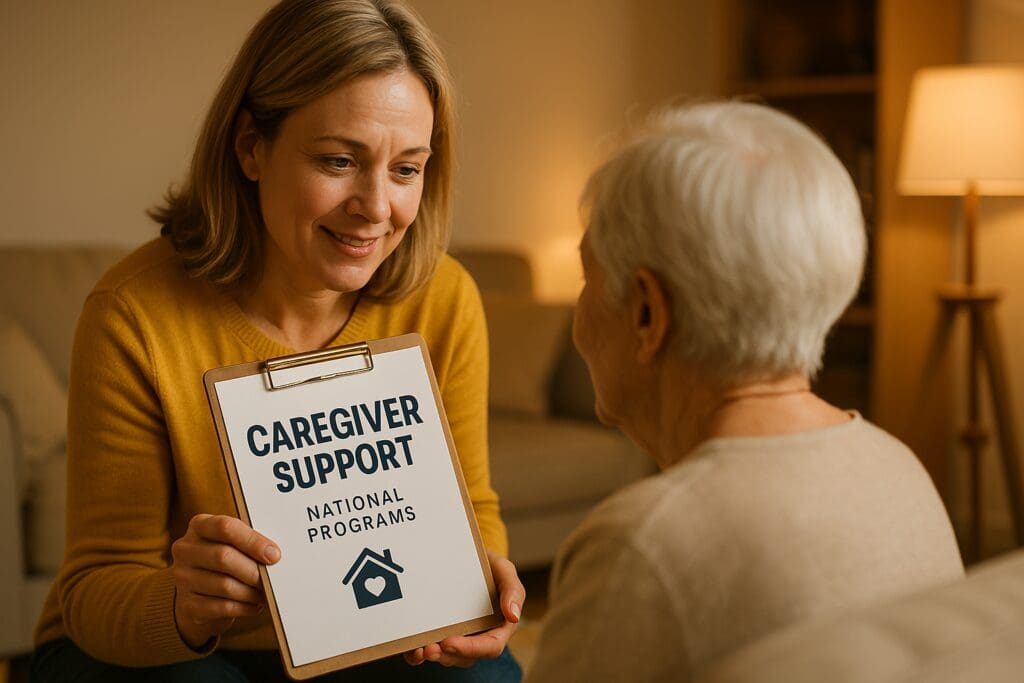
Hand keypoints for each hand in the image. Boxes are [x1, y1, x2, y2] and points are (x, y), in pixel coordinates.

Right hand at [171, 513, 280, 648]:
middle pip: (224, 557)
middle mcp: (185, 550)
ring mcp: (182, 578)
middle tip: (272, 579)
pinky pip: (221, 607)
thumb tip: (273, 555)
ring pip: (224, 585)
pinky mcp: (187, 604)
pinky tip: (255, 605)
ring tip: (265, 593)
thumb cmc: (224, 561)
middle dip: (254, 570)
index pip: (225, 527)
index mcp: (199, 526)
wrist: (198, 592)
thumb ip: (249, 543)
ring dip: (251, 591)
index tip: (274, 555)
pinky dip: (244, 607)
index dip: (252, 541)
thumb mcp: (233, 543)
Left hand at [404, 549, 524, 667]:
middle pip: (466, 657)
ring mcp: (458, 635)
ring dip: (433, 657)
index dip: (471, 649)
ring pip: (448, 657)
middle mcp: (478, 635)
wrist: (463, 554)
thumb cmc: (488, 566)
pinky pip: (431, 649)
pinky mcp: (439, 632)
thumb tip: (514, 616)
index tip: (450, 642)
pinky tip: (411, 650)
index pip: (490, 646)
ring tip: (418, 651)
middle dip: (447, 656)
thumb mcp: (503, 570)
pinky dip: (419, 655)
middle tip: (429, 649)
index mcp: (498, 626)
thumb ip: (512, 589)